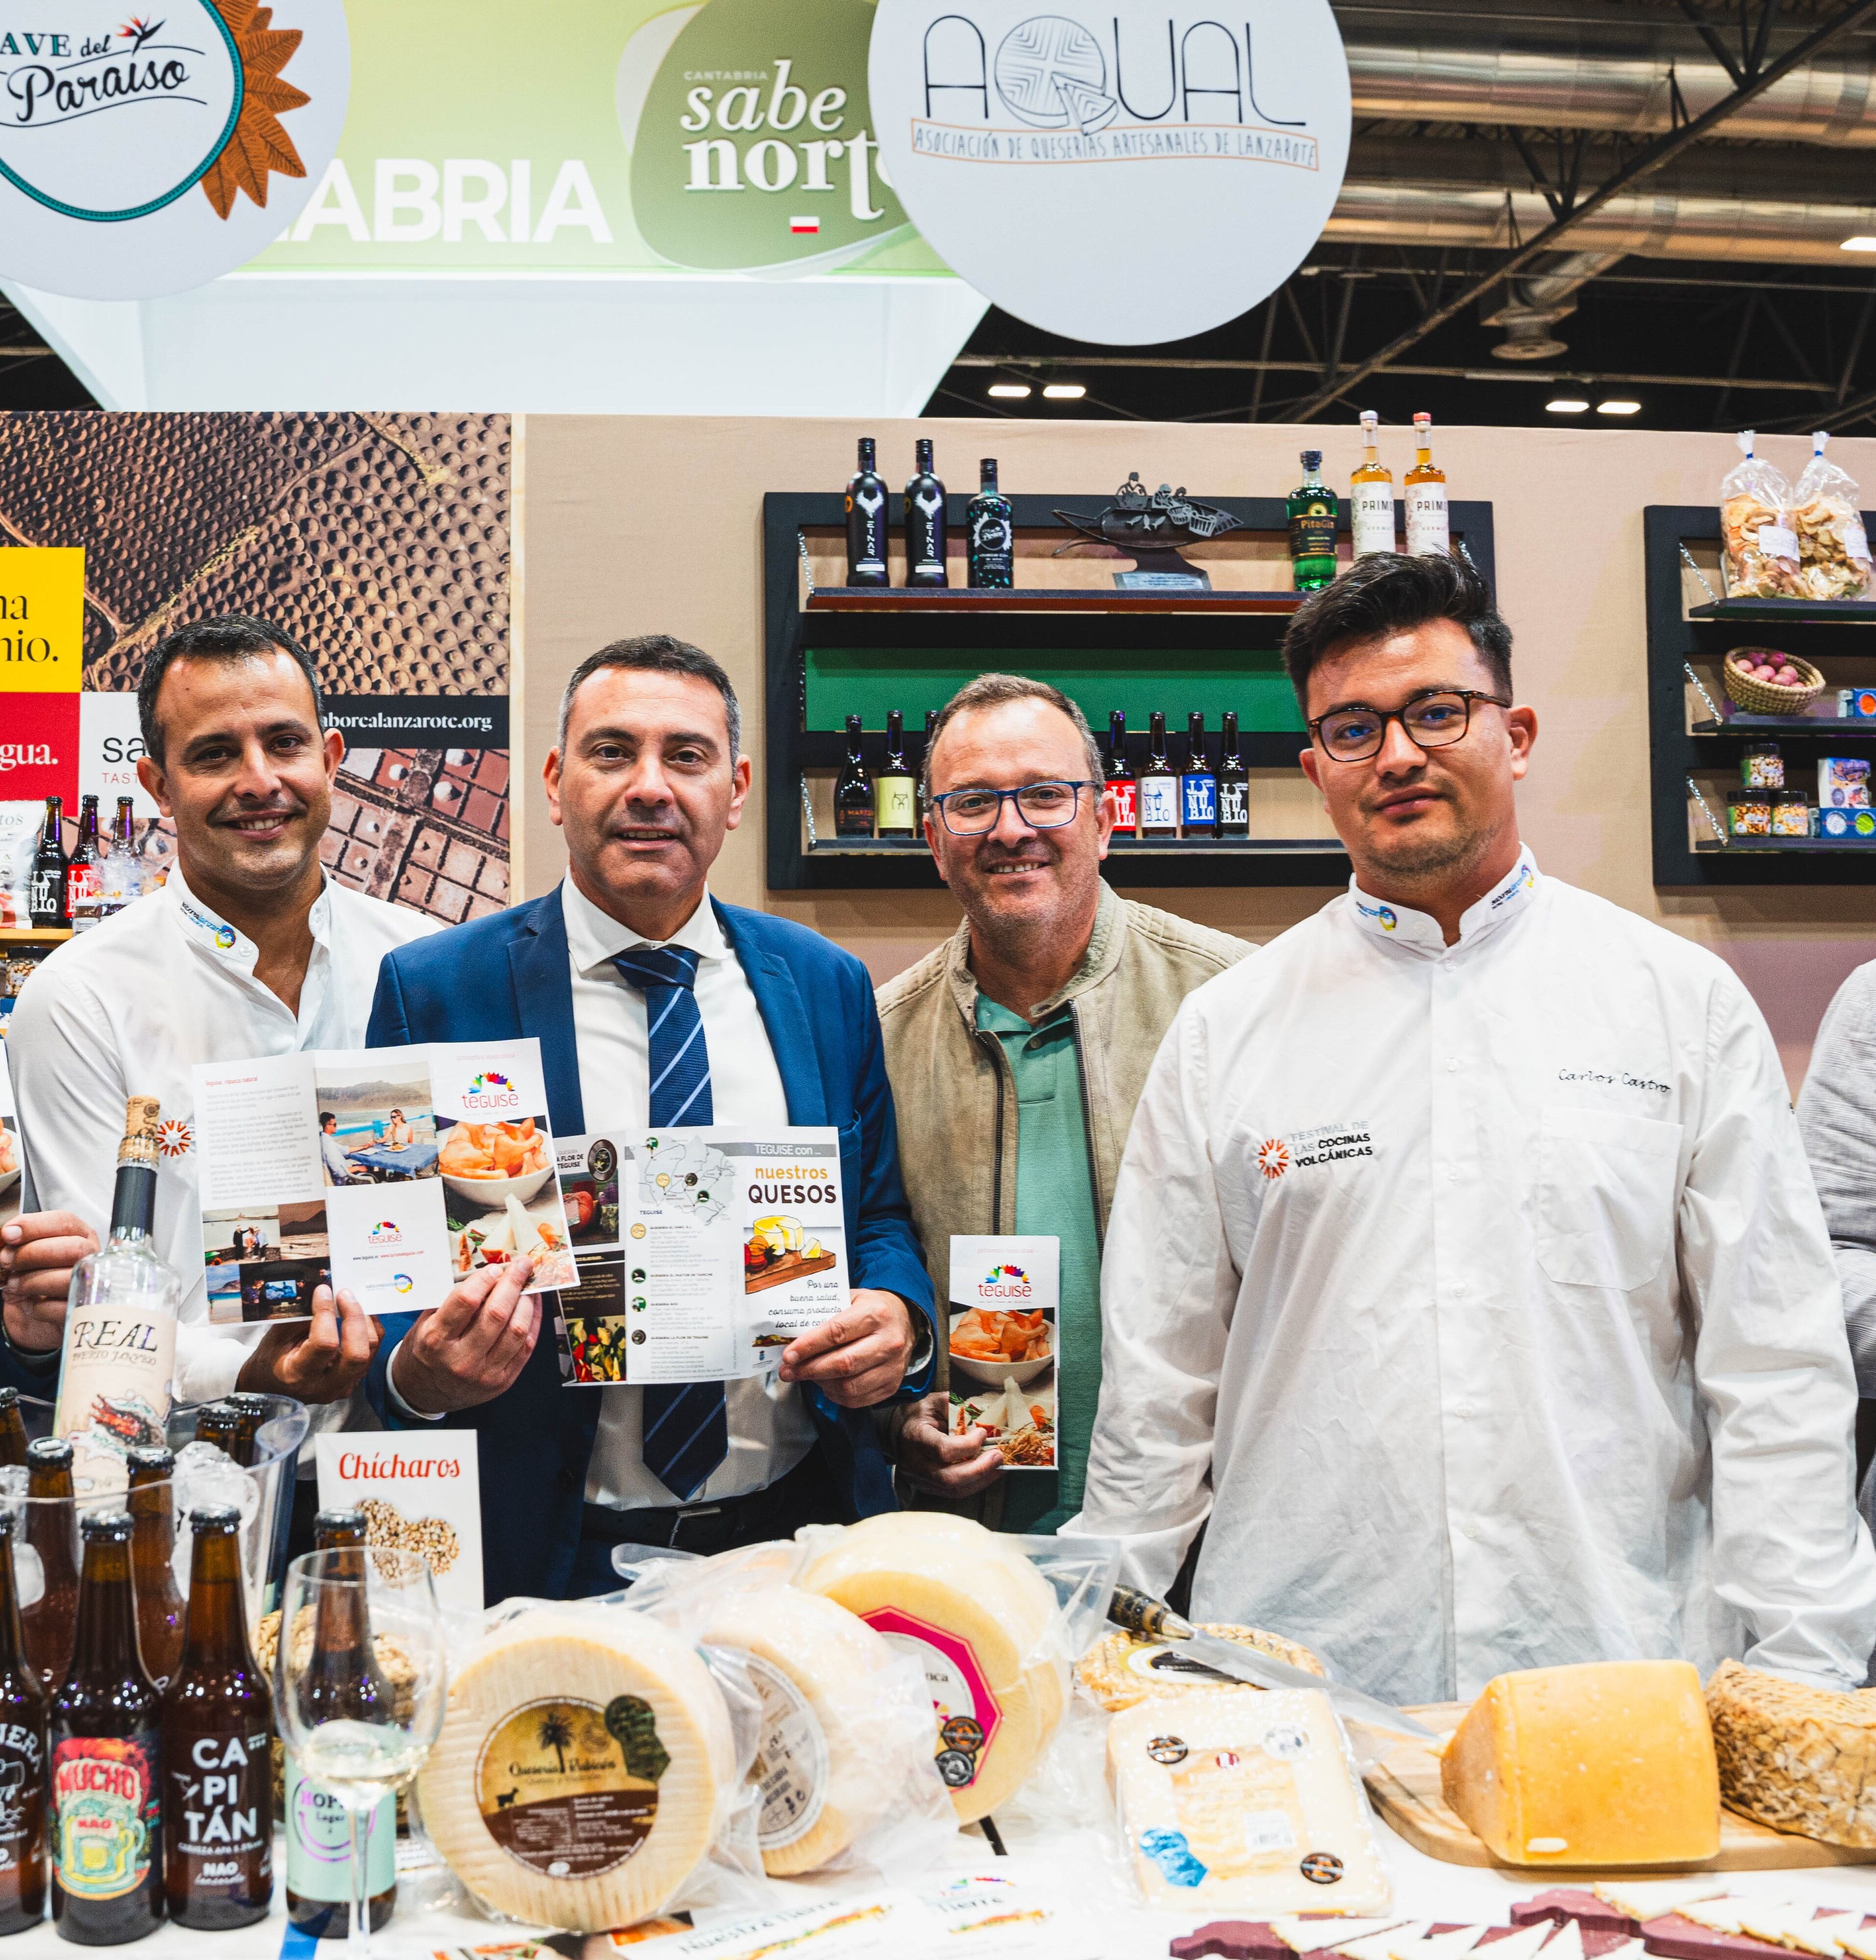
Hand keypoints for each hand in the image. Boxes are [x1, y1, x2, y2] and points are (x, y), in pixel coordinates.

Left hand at [0, 1211, 96, 1354]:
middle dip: (32, 1253)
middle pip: (74, 1248)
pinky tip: (30, 1303)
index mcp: (79, 1235)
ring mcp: (90, 1285)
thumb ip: (13, 1241)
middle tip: (6, 1261)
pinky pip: (62, 1308)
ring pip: (70, 1278)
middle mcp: (90, 1257)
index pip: (66, 1222)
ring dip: (31, 1281)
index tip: (8, 1234)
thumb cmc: (29, 1274)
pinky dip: (38, 1307)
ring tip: (14, 1284)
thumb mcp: (19, 1252)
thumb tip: (7, 1234)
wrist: (29, 1310)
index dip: (35, 1225)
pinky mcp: (82, 1312)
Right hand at [237, 1286, 379, 1402]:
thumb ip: (300, 1317)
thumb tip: (325, 1292)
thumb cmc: (271, 1360)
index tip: (323, 1291)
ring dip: (364, 1321)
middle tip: (344, 1294)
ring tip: (350, 1301)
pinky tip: (358, 1315)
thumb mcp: (276, 1338)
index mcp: (299, 1376)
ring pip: (370, 1352)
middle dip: (355, 1318)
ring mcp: (342, 1387)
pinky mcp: (353, 1382)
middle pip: (357, 1354)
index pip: (324, 1344)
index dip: (327, 1313)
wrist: (273, 1387)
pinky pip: (372, 1353)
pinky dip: (369, 1330)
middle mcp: (325, 1386)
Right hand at [390, 1257, 537, 1416]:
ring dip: (528, 1301)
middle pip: (496, 1314)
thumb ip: (453, 1299)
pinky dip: (533, 1321)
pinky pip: (526, 1346)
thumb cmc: (427, 1350)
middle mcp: (461, 1359)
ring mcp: (484, 1373)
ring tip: (529, 1285)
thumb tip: (489, 1272)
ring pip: (517, 1330)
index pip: (466, 1301)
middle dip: (513, 1283)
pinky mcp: (502, 1382)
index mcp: (436, 1340)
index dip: (485, 1279)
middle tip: (522, 1265)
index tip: (495, 1268)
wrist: (424, 1392)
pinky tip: (532, 1306)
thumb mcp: (427, 1322)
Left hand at [779, 1288, 915, 1408]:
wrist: (906, 1321)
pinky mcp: (892, 1385)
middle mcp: (888, 1341)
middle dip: (809, 1370)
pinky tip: (826, 1384)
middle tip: (787, 1371)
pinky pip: (857, 1400)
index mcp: (876, 1314)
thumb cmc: (872, 1309)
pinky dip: (835, 1395)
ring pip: (849, 1386)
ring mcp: (893, 1366)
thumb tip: (792, 1333)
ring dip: (820, 1384)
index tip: (788, 1355)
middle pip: (843, 1364)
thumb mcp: (852, 1298)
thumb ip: (826, 1312)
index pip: (836, 1332)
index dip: (809, 1346)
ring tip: (806, 1376)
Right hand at [895, 1390, 1002, 1495]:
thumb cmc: (920, 1415)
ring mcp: (919, 1480)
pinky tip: (989, 1473)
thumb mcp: (935, 1402)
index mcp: (915, 1437)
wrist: (899, 1431)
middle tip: (998, 1456)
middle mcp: (914, 1463)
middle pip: (949, 1478)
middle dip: (979, 1469)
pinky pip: (954, 1493)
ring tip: (998, 1466)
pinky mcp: (928, 1488)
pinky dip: (975, 1484)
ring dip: (981, 1479)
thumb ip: (955, 1405)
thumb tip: (981, 1416)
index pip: (942, 1449)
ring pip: (954, 1490)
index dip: (967, 1445)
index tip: (983, 1433)